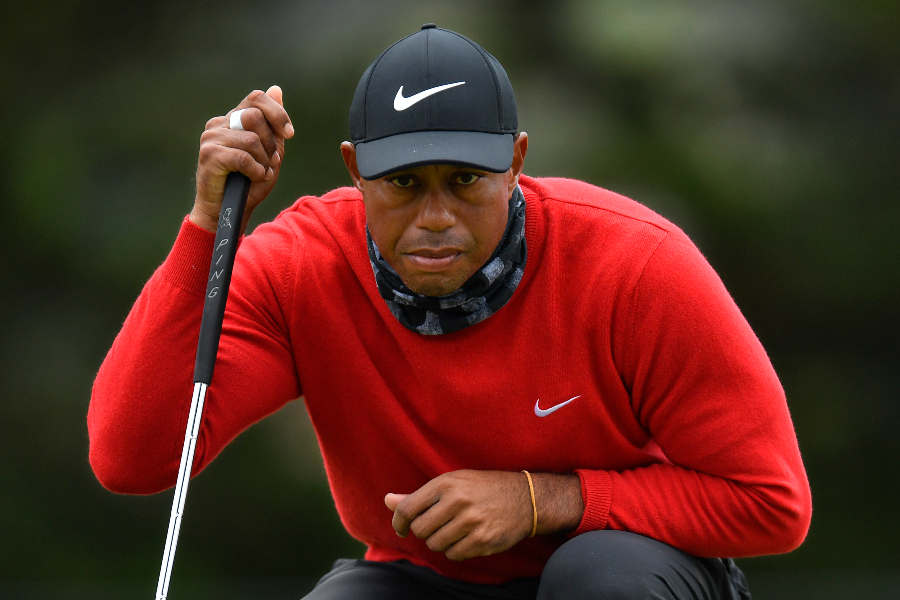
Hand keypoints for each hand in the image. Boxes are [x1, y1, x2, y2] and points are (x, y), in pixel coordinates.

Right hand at [191, 85, 294, 233]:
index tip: (289, 133)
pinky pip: (243, 156)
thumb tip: (276, 88)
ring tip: (261, 173)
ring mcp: (211, 138)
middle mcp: (219, 123)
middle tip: (272, 162)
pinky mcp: (209, 154)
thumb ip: (273, 125)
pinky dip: (256, 170)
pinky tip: (253, 178)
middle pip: (255, 115)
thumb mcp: (269, 152)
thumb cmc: (249, 183)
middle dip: (271, 142)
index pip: (256, 97)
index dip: (277, 113)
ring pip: (252, 139)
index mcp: (233, 119)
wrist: (229, 210)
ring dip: (264, 160)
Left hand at [385, 470, 533, 560]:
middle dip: (424, 531)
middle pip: (419, 530)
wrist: (524, 497)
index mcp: (446, 483)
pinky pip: (453, 554)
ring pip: (435, 544)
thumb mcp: (452, 482)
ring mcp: (470, 522)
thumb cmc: (482, 487)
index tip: (399, 527)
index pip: (407, 508)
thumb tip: (387, 501)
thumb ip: (418, 495)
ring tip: (453, 529)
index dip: (397, 521)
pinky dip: (455, 550)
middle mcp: (457, 501)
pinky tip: (465, 538)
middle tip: (436, 525)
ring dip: (440, 541)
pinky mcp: (482, 540)